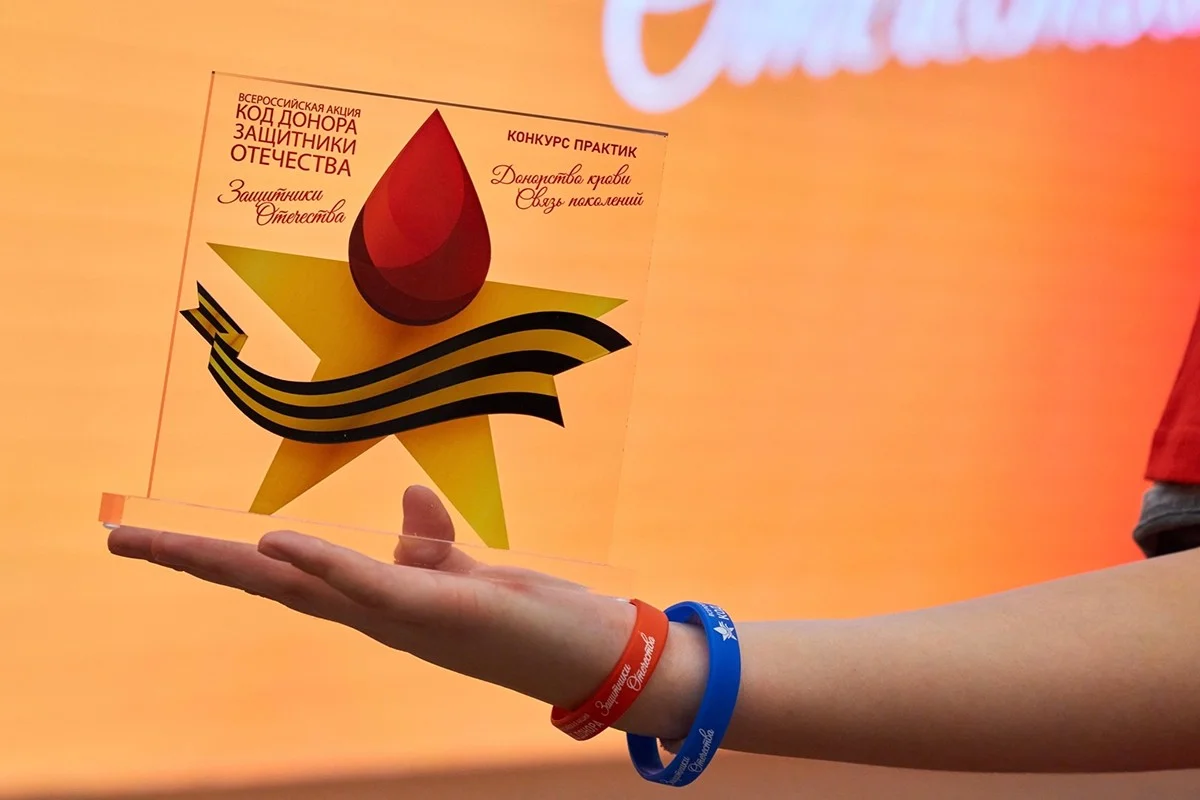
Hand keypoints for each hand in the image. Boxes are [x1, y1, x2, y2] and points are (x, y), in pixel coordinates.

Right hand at [106, 485, 702, 737]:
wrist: (593, 655)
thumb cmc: (527, 615)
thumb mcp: (469, 571)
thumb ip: (432, 544)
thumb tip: (409, 500)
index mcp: (377, 602)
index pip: (288, 576)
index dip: (225, 556)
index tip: (163, 538)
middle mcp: (376, 616)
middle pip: (269, 586)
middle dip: (193, 563)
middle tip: (117, 541)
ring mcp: (401, 619)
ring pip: (299, 589)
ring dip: (226, 563)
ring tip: (153, 543)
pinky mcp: (438, 611)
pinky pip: (369, 584)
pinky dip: (322, 564)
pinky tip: (275, 543)